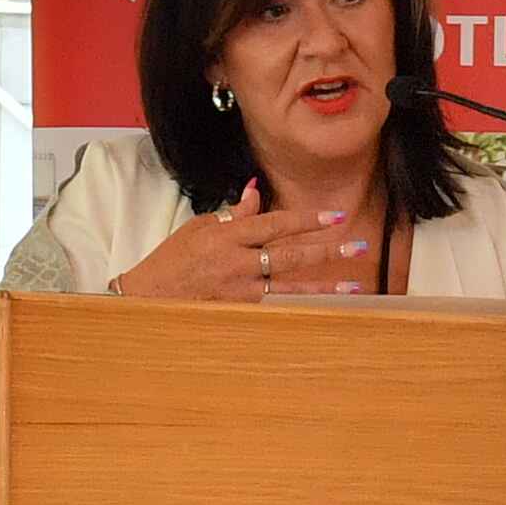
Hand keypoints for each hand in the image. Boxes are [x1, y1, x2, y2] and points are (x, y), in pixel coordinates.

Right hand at [112, 181, 376, 302]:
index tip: (335, 217)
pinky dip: (298, 305)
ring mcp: (237, 291)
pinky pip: (274, 306)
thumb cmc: (172, 259)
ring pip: (288, 287)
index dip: (307, 220)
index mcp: (227, 236)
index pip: (275, 224)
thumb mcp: (200, 228)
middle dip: (326, 252)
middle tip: (358, 248)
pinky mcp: (236, 312)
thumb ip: (234, 214)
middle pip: (289, 255)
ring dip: (322, 286)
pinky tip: (321, 308)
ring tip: (352, 286)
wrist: (147, 297)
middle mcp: (236, 263)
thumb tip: (256, 192)